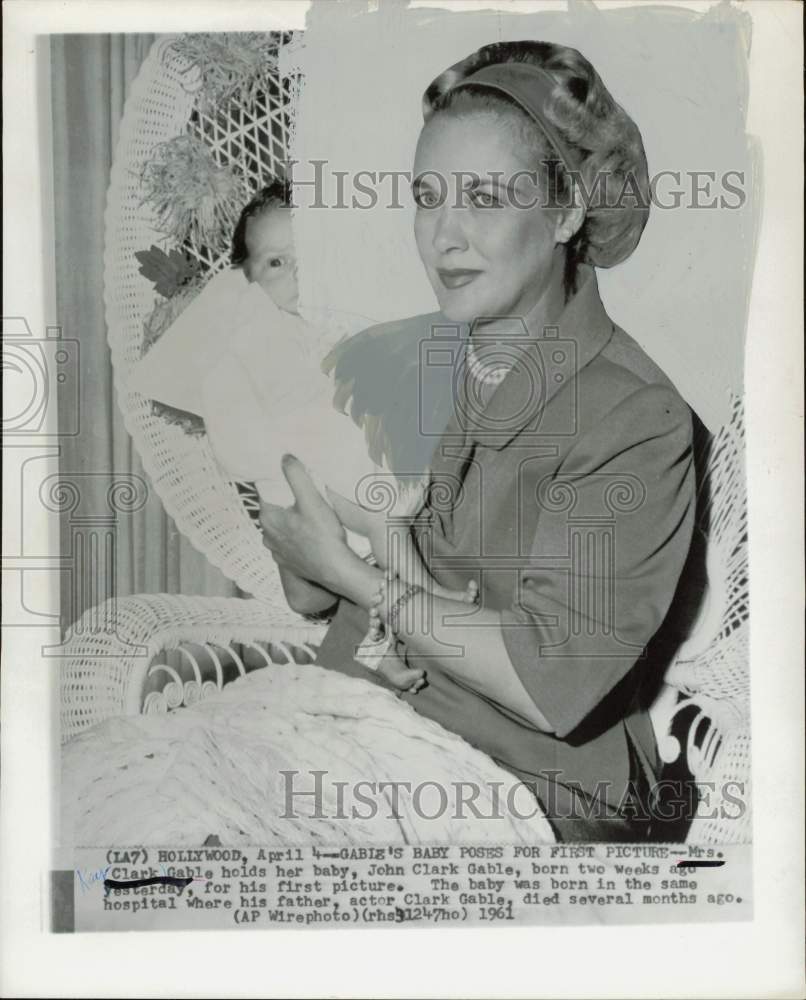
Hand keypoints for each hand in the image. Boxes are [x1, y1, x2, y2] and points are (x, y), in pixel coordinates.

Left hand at [259, 454, 348, 586]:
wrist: (335, 570)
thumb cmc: (323, 536)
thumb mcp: (312, 499)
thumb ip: (296, 475)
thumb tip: (285, 458)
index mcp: (268, 517)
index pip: (267, 492)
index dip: (280, 484)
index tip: (294, 481)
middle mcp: (267, 535)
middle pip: (274, 510)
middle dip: (287, 503)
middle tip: (307, 498)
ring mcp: (276, 551)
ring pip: (281, 527)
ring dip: (292, 521)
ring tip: (311, 518)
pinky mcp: (287, 563)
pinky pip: (288, 543)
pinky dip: (296, 538)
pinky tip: (311, 536)